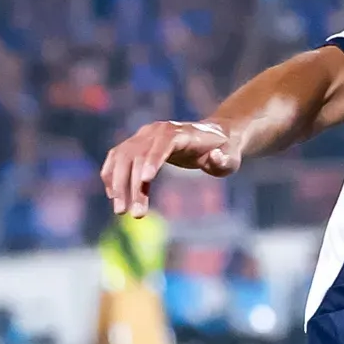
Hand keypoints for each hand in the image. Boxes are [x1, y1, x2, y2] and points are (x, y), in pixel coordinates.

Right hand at [101, 119, 238, 215]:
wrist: (214, 136)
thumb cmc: (225, 150)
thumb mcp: (231, 157)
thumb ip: (224, 160)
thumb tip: (215, 157)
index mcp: (179, 132)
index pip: (163, 143)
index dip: (153, 159)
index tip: (145, 180)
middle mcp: (156, 130)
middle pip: (137, 153)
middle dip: (130, 183)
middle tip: (129, 213)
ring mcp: (143, 136)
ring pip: (123, 157)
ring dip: (117, 183)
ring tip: (121, 211)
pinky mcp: (137, 144)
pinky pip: (118, 158)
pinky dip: (112, 174)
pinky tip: (112, 196)